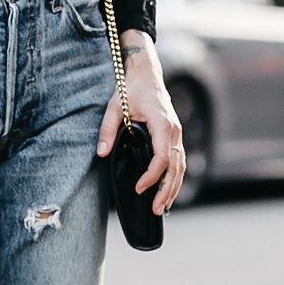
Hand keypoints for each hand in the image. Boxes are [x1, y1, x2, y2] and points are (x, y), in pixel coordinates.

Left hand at [96, 32, 185, 214]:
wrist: (146, 73)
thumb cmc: (130, 89)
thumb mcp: (114, 106)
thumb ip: (108, 130)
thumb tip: (102, 153)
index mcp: (162, 124)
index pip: (162, 157)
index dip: (152, 176)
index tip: (139, 188)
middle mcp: (174, 131)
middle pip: (176, 167)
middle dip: (167, 191)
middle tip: (156, 211)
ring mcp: (177, 134)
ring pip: (181, 166)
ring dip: (173, 188)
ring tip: (163, 209)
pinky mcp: (174, 136)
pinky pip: (178, 161)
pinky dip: (175, 178)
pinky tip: (168, 193)